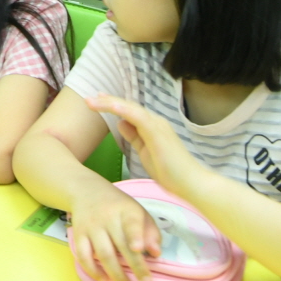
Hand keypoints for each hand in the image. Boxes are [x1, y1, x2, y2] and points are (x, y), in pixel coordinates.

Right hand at [68, 182, 160, 280]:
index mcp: (126, 210)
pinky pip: (83, 255)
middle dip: (134, 266)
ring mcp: (91, 226)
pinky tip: (104, 280)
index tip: (139, 249)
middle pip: (120, 245)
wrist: (86, 191)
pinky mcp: (78, 234)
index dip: (135, 236)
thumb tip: (155, 253)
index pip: (131, 223)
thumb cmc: (118, 206)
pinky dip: (93, 270)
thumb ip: (150, 231)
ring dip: (115, 274)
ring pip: (103, 254)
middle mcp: (106, 218)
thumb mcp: (138, 211)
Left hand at [87, 94, 202, 197]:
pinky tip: (111, 106)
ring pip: (130, 108)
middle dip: (107, 101)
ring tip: (92, 101)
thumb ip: (134, 137)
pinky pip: (138, 117)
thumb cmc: (170, 171)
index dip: (113, 105)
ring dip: (110, 103)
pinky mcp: (158, 132)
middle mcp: (155, 122)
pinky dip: (124, 109)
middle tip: (89, 98)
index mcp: (152, 127)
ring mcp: (157, 125)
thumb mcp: (145, 152)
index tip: (97, 100)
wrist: (191, 183)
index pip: (129, 112)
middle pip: (128, 107)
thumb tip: (120, 123)